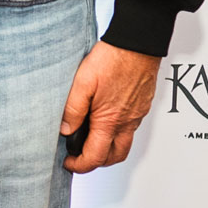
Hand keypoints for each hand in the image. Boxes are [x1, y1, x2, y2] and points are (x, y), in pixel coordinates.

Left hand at [59, 43, 158, 171]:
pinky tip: (105, 118)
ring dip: (107, 148)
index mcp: (110, 120)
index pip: (95, 157)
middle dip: (96, 162)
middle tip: (80, 155)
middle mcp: (127, 122)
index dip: (80, 165)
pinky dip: (117, 132)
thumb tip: (65, 129)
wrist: (138, 42)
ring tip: (90, 137)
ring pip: (124, 143)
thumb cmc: (113, 58)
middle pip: (114, 157)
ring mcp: (137, 115)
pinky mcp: (142, 105)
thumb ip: (72, 109)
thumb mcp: (83, 82)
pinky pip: (131, 128)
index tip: (69, 162)